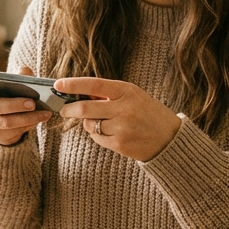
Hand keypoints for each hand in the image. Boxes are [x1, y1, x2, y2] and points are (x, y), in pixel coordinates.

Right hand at [0, 66, 51, 145]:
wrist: (6, 117)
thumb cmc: (7, 94)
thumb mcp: (12, 83)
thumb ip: (18, 75)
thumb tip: (25, 71)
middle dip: (13, 104)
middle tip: (32, 103)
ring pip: (5, 122)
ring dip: (26, 117)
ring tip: (43, 113)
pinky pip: (12, 132)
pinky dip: (28, 124)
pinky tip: (40, 119)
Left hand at [57, 77, 181, 161]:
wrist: (170, 139)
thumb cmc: (149, 114)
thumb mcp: (134, 96)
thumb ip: (110, 94)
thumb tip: (79, 94)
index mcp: (127, 91)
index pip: (94, 85)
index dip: (73, 84)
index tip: (58, 84)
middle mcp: (124, 108)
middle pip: (85, 108)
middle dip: (69, 109)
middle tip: (64, 110)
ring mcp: (121, 127)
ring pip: (90, 124)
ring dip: (89, 123)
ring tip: (103, 122)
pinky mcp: (119, 144)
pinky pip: (97, 138)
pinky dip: (98, 135)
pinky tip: (112, 133)